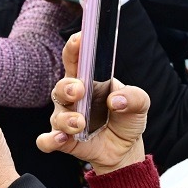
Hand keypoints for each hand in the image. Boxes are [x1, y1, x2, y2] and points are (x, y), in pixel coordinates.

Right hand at [35, 35, 148, 173]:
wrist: (125, 149)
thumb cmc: (126, 118)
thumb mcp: (140, 103)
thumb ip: (134, 96)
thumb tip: (116, 100)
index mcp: (87, 80)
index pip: (75, 59)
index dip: (74, 47)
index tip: (80, 39)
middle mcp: (71, 98)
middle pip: (60, 87)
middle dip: (67, 87)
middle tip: (79, 90)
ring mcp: (65, 119)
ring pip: (56, 115)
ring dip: (66, 118)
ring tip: (80, 122)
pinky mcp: (64, 141)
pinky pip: (47, 140)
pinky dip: (51, 140)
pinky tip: (62, 138)